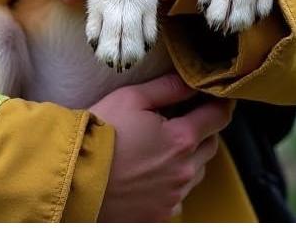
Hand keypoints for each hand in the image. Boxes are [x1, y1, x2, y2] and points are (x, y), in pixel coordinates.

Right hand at [90, 73, 232, 220]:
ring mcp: (173, 197)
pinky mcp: (160, 215)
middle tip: (188, 118)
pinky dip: (173, 181)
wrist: (74, 178)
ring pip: (197, 172)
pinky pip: (179, 195)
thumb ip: (167, 88)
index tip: (221, 97)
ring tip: (165, 145)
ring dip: (190, 157)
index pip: (216, 118)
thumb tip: (191, 81)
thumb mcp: (131, 98)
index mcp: (180, 140)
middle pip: (210, 146)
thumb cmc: (100, 133)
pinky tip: (153, 171)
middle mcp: (183, 172)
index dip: (221, 104)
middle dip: (204, 130)